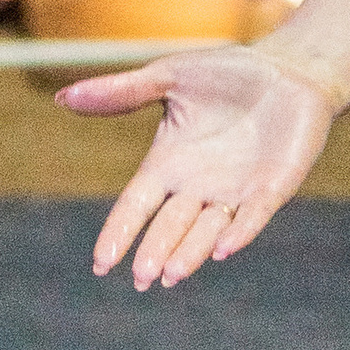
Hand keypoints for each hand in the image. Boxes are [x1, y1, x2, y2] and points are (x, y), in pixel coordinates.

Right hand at [60, 44, 341, 288]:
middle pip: (170, 226)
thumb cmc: (227, 75)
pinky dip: (239, 231)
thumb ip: (120, 93)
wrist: (287, 71)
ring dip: (191, 252)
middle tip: (142, 278)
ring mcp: (235, 191)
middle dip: (156, 251)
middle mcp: (199, 187)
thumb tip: (62, 98)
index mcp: (169, 165)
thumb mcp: (168, 78)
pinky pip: (253, 215)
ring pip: (208, 230)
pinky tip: (223, 249)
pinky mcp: (272, 188)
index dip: (120, 232)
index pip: (136, 205)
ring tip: (171, 275)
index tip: (102, 262)